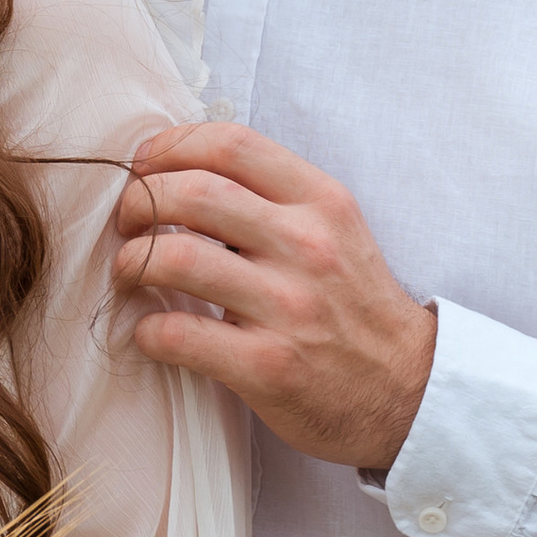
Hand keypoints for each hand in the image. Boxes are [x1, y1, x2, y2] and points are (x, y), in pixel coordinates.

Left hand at [112, 123, 437, 474]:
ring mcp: (288, 307)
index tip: (144, 167)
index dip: (170, 147)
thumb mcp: (334, 231)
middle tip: (126, 224)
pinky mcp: (267, 366)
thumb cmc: (355, 308)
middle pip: (192, 192)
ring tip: (128, 273)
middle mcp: (307, 246)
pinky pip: (177, 335)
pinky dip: (146, 331)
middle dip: (138, 202)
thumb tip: (181, 172)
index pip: (230, 144)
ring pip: (175, 257)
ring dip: (131, 261)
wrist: (409, 392)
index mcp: (321, 202)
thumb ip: (272, 198)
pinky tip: (150, 333)